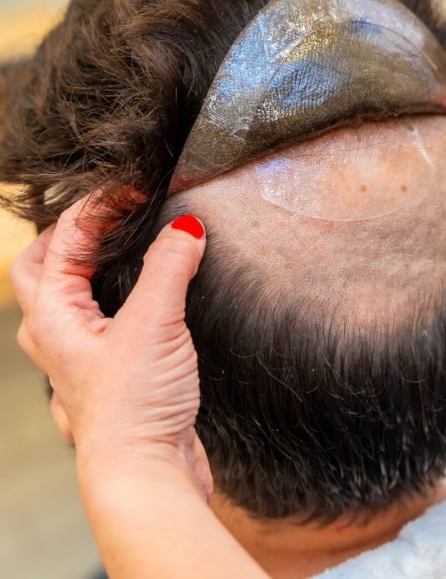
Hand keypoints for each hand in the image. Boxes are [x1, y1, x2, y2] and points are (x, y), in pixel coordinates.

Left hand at [12, 195, 210, 495]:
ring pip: (67, 300)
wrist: (146, 474)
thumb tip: (186, 228)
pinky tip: (140, 304)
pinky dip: (111, 300)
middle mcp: (57, 336)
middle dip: (69, 235)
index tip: (137, 187)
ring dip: (86, 268)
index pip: (66, 239)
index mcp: (54, 317)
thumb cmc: (133, 408)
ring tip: (122, 249)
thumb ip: (169, 268)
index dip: (100, 205)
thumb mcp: (153, 325)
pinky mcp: (109, 374)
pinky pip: (98, 324)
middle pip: (43, 269)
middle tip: (109, 214)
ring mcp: (80, 358)